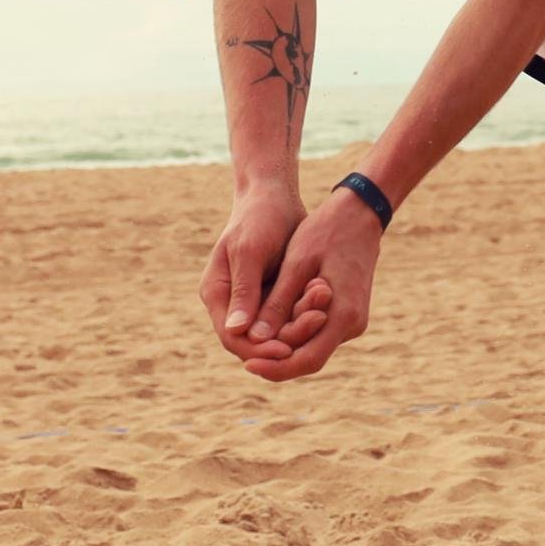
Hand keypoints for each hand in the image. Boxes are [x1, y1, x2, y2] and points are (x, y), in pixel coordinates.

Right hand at [199, 180, 328, 362]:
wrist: (276, 194)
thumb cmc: (259, 217)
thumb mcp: (250, 251)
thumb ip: (245, 290)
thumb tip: (236, 331)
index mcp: (218, 294)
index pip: (233, 339)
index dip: (260, 351)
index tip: (288, 349)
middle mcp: (233, 304)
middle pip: (257, 340)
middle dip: (288, 336)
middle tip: (319, 321)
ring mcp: (255, 300)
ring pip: (277, 331)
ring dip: (302, 324)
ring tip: (325, 307)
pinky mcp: (275, 294)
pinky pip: (291, 315)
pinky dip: (307, 311)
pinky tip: (326, 300)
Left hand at [238, 185, 383, 382]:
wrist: (359, 212)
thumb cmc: (326, 232)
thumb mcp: (296, 264)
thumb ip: (277, 304)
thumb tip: (254, 339)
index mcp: (343, 315)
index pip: (307, 361)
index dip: (275, 368)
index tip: (247, 364)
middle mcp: (353, 325)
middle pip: (310, 357)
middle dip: (277, 356)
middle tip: (246, 347)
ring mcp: (354, 320)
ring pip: (314, 345)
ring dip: (286, 340)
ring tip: (258, 326)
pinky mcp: (349, 313)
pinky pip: (320, 331)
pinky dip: (297, 327)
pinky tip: (277, 314)